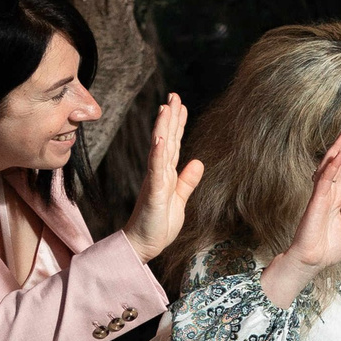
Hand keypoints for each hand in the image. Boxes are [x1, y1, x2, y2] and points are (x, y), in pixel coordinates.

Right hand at [124, 93, 205, 262]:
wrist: (143, 245)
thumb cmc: (158, 224)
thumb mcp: (179, 199)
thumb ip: (187, 181)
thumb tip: (197, 163)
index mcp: (165, 174)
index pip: (172, 144)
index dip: (176, 125)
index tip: (180, 106)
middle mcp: (158, 173)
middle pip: (166, 140)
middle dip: (170, 118)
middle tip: (174, 95)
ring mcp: (155, 181)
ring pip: (160, 149)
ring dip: (163, 128)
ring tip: (167, 108)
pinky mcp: (154, 192)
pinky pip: (156, 170)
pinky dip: (158, 153)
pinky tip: (160, 138)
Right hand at [284, 128, 340, 268]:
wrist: (312, 262)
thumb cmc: (327, 248)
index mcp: (335, 199)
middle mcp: (327, 194)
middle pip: (338, 165)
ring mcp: (320, 197)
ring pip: (330, 169)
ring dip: (338, 151)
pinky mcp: (315, 204)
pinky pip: (323, 183)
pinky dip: (330, 170)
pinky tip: (337, 158)